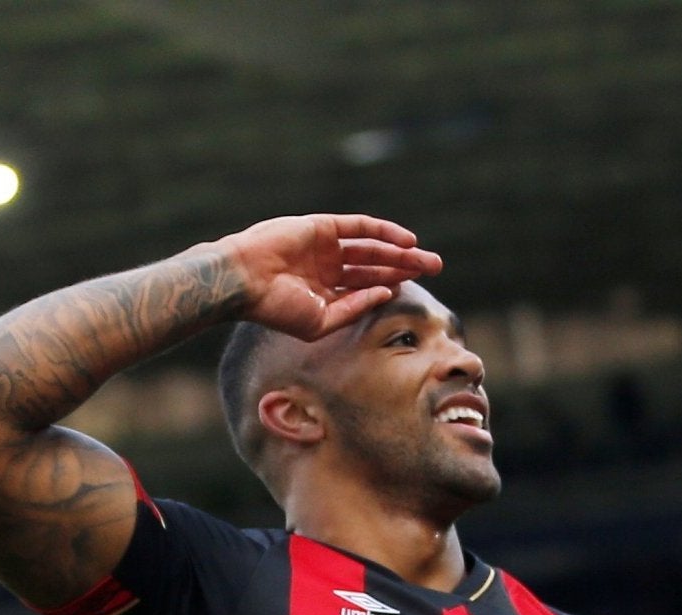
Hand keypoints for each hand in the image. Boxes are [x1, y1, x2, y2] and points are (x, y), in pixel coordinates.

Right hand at [214, 214, 442, 340]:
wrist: (245, 280)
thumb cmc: (277, 309)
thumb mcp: (321, 321)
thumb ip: (353, 309)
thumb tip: (386, 294)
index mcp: (325, 294)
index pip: (366, 287)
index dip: (391, 285)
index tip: (415, 289)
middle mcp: (328, 269)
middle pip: (376, 265)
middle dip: (406, 266)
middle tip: (436, 267)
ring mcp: (325, 247)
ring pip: (372, 247)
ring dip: (400, 251)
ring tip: (427, 258)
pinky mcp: (323, 227)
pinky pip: (360, 226)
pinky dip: (385, 232)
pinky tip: (407, 241)